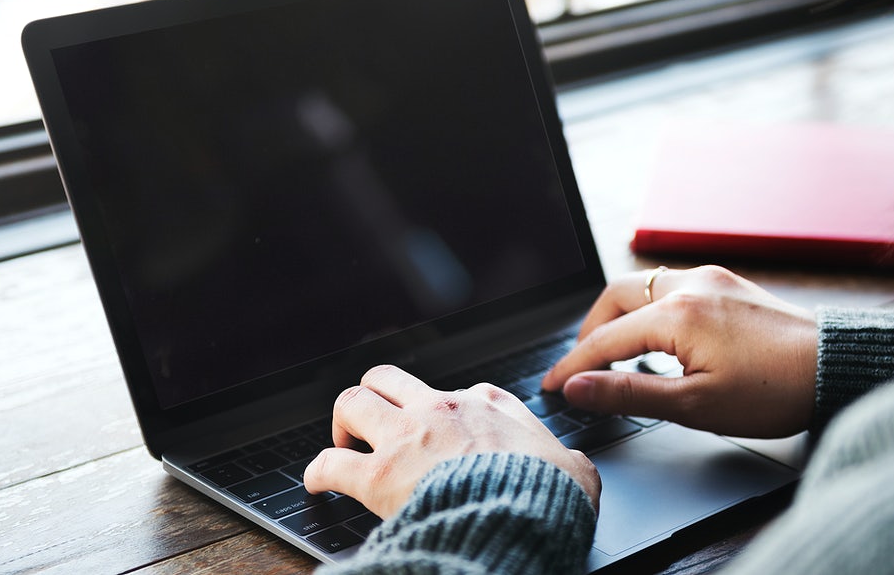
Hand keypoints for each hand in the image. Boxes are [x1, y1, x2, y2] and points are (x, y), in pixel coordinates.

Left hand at [304, 365, 600, 517]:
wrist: (523, 516)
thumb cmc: (549, 494)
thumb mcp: (574, 469)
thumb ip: (568, 461)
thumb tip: (575, 468)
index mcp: (489, 404)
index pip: (457, 392)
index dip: (444, 413)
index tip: (441, 433)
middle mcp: (442, 409)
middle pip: (388, 377)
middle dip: (376, 395)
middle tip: (374, 424)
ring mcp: (407, 437)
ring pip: (352, 400)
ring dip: (343, 421)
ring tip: (343, 443)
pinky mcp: (379, 474)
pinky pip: (330, 463)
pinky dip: (318, 471)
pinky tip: (317, 482)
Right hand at [541, 265, 816, 437]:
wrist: (836, 367)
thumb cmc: (775, 391)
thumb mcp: (694, 405)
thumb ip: (629, 392)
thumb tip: (578, 388)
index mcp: (677, 313)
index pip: (605, 339)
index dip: (573, 365)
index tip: (551, 386)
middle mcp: (690, 284)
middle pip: (616, 296)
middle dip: (591, 330)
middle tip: (582, 366)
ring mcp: (711, 279)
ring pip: (643, 286)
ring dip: (621, 316)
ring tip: (615, 355)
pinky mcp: (728, 284)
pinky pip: (671, 286)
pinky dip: (649, 309)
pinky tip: (657, 339)